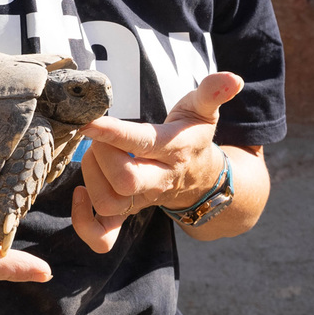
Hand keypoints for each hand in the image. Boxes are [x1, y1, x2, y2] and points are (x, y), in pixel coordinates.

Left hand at [70, 71, 243, 252]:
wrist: (201, 179)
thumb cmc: (192, 136)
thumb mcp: (203, 111)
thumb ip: (211, 92)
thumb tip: (232, 79)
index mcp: (173, 149)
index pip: (143, 143)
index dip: (114, 133)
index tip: (90, 122)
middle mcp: (158, 180)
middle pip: (125, 180)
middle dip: (101, 154)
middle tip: (96, 135)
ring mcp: (142, 201)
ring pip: (109, 203)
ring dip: (91, 177)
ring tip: (95, 153)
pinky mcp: (127, 214)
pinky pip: (103, 235)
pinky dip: (84, 222)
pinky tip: (81, 193)